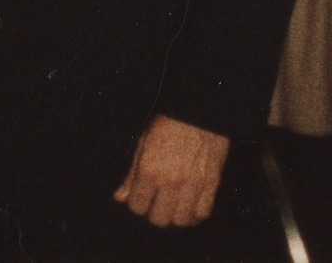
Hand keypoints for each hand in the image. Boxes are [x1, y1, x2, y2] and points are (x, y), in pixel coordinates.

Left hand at [112, 114, 229, 228]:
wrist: (197, 111)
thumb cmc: (167, 123)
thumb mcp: (143, 144)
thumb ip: (131, 175)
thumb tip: (120, 197)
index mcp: (149, 170)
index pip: (137, 206)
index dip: (136, 202)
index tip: (140, 196)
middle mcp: (170, 182)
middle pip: (158, 218)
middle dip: (153, 212)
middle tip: (156, 201)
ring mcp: (192, 185)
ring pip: (180, 221)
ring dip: (174, 216)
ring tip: (172, 205)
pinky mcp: (211, 184)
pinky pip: (202, 214)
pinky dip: (194, 215)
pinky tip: (189, 206)